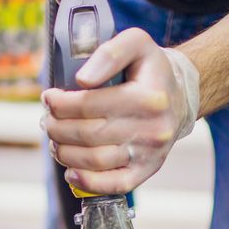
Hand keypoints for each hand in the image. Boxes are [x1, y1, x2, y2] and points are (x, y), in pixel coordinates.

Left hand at [42, 28, 200, 194]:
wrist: (181, 96)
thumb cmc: (152, 70)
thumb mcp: (136, 44)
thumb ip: (110, 53)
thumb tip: (82, 80)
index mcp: (147, 96)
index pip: (89, 105)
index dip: (59, 104)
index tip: (48, 98)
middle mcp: (152, 128)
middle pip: (88, 134)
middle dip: (57, 128)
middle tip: (47, 121)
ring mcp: (150, 153)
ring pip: (96, 160)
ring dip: (65, 153)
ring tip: (55, 142)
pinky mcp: (148, 169)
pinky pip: (115, 184)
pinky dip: (88, 182)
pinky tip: (71, 172)